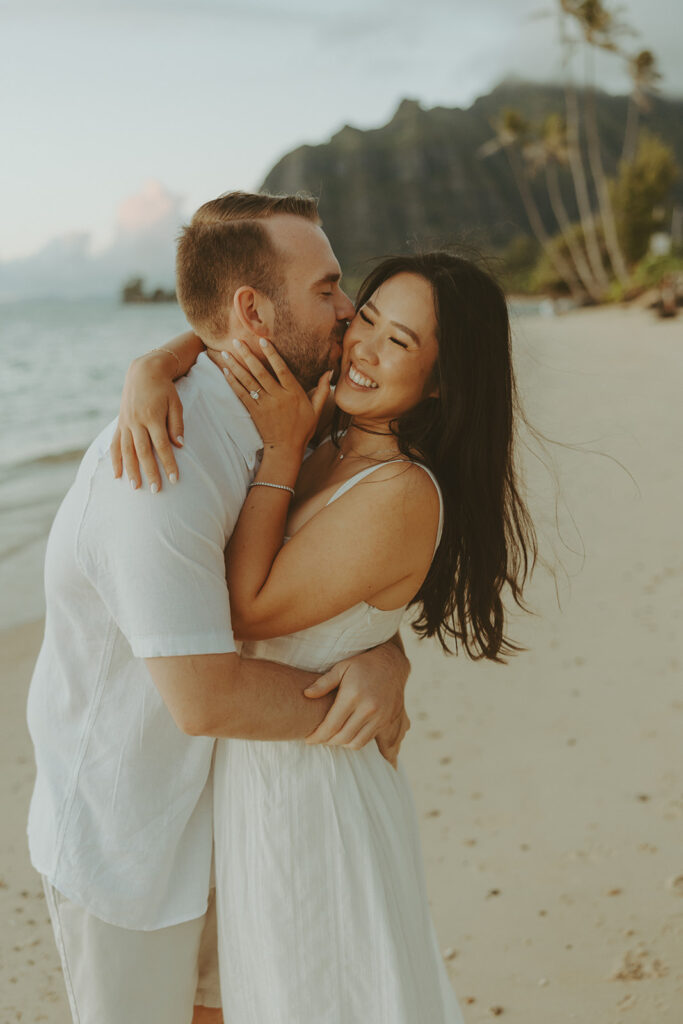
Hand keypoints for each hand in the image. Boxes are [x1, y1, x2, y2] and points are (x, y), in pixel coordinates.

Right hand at [110, 352, 184, 491]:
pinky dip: (115, 460)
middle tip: (155, 490)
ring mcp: (126, 423)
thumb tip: (180, 446)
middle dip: (150, 472)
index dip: (168, 463)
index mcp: (153, 417)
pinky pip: (115, 444)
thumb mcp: (176, 403)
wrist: (143, 371)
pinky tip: (117, 475)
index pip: (162, 446)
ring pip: (127, 450)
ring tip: (135, 487)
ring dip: (131, 470)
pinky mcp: (120, 423)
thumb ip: (177, 424)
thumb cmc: (165, 389)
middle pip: (143, 452)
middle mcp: (137, 421)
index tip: (174, 479)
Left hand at [221, 338, 331, 454]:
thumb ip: (322, 390)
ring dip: (236, 366)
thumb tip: (329, 371)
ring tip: (225, 353)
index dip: (272, 354)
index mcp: (293, 393)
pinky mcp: (254, 412)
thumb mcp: (317, 409)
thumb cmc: (303, 429)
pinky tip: (225, 371)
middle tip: (236, 341)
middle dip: (247, 355)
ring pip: (248, 381)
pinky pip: (241, 394)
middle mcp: (277, 397)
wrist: (286, 449)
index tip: (262, 340)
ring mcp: (264, 405)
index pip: (281, 369)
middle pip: (260, 372)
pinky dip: (233, 382)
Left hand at [302, 642, 410, 768]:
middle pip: (342, 738)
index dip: (317, 736)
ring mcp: (380, 717)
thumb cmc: (362, 664)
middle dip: (327, 741)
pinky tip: (346, 733)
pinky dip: (355, 741)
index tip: (308, 740)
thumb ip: (323, 683)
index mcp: (353, 695)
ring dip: (341, 744)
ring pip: (356, 743)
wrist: (392, 664)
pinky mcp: (386, 721)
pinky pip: (368, 739)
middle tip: (318, 738)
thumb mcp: (341, 667)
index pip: (331, 725)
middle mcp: (368, 708)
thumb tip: (307, 694)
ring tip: (332, 736)